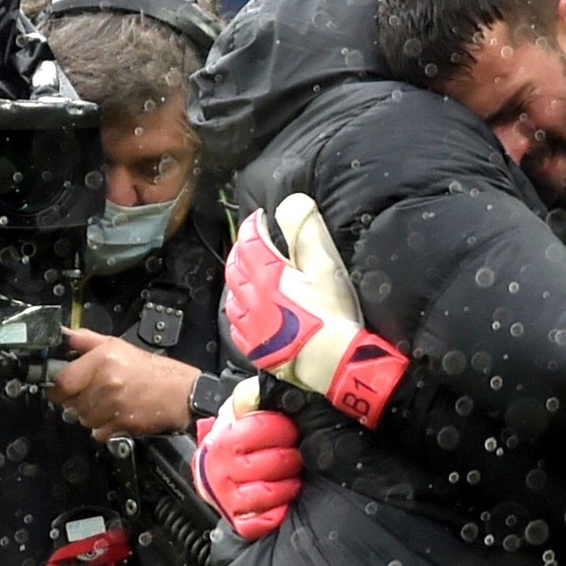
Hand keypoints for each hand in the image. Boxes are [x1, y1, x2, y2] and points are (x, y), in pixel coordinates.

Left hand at [47, 328, 195, 441]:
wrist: (181, 393)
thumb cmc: (152, 370)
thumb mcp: (118, 346)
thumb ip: (87, 341)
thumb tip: (64, 336)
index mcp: (102, 361)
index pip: (62, 382)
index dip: (58, 387)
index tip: (63, 387)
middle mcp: (106, 383)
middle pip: (70, 403)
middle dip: (77, 400)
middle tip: (93, 393)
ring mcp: (113, 406)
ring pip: (83, 419)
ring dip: (91, 414)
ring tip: (108, 403)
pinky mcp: (120, 425)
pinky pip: (97, 432)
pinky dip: (103, 428)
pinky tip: (116, 415)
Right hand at [192, 377, 303, 539]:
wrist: (214, 460)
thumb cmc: (237, 433)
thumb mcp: (243, 407)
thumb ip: (253, 395)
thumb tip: (261, 391)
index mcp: (223, 438)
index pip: (259, 430)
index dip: (282, 429)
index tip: (289, 429)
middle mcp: (219, 468)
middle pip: (268, 464)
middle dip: (289, 458)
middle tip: (293, 454)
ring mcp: (225, 496)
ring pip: (265, 494)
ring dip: (286, 486)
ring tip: (291, 477)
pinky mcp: (235, 519)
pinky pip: (258, 523)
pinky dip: (274, 514)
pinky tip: (281, 500)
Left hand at [224, 193, 407, 427]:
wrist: (332, 363)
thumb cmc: (332, 315)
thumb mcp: (325, 263)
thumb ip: (305, 229)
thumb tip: (291, 203)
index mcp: (266, 274)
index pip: (250, 239)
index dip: (253, 224)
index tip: (260, 218)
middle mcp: (252, 297)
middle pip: (236, 265)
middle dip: (243, 248)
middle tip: (254, 240)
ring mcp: (251, 324)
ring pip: (233, 293)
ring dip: (238, 277)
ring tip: (249, 271)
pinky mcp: (256, 346)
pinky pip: (237, 322)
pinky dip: (240, 307)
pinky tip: (250, 307)